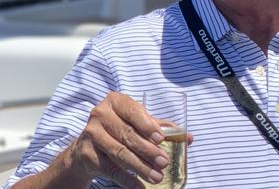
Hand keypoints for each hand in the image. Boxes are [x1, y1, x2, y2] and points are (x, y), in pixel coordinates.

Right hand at [66, 92, 186, 187]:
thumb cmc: (120, 129)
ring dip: (140, 167)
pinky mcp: (86, 154)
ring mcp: (91, 134)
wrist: (87, 147)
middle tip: (164, 162)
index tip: (161, 139)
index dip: (147, 125)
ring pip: (119, 152)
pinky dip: (126, 179)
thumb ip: (161, 127)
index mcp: (115, 101)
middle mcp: (100, 114)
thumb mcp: (138, 123)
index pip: (133, 111)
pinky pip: (109, 169)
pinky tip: (139, 186)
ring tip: (157, 176)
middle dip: (148, 150)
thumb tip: (188, 138)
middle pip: (128, 135)